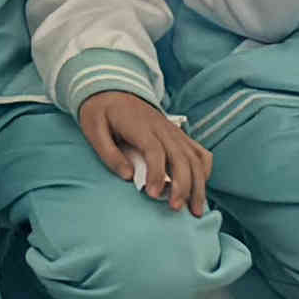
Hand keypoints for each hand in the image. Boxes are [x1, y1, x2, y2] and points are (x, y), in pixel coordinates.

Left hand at [76, 87, 213, 213]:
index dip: (157, 174)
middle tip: (177, 209)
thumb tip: (127, 176)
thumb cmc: (101, 112)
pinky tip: (201, 186)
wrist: (112, 88)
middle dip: (183, 186)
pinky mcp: (178, 135)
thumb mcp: (93, 129)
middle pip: (181, 157)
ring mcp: (173, 132)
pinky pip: (199, 152)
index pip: (155, 151)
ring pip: (194, 158)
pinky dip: (204, 169)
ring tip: (195, 209)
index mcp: (139, 126)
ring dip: (199, 184)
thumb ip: (109, 153)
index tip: (153, 194)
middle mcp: (162, 128)